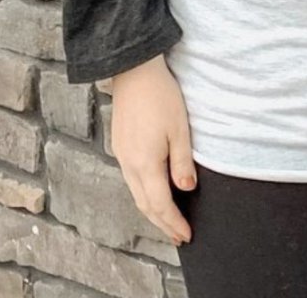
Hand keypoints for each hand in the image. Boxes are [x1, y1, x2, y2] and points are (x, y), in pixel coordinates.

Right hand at [111, 54, 194, 244]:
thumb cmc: (160, 96)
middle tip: (179, 236)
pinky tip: (154, 192)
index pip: (160, 205)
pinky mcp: (120, 145)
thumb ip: (182, 162)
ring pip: (136, 194)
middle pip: (145, 205)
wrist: (134, 70)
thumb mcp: (180, 128)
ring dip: (152, 211)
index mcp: (145, 164)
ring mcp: (121, 155)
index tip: (187, 235)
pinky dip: (144, 194)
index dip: (173, 223)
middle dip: (162, 223)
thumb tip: (186, 189)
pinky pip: (131, 179)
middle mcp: (129, 164)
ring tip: (168, 220)